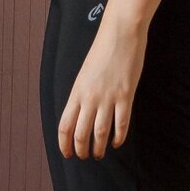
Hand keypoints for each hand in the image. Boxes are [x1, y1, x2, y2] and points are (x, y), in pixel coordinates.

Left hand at [59, 19, 147, 159]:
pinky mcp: (126, 95)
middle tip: (84, 157)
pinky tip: (116, 143)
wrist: (121, 34)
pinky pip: (121, 123)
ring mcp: (108, 98)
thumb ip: (81, 95)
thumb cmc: (102, 52)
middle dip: (81, 150)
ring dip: (98, 148)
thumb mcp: (84, 75)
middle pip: (80, 134)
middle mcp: (89, 98)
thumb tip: (79, 115)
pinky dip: (118, 137)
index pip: (64, 126)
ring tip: (99, 155)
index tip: (67, 154)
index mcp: (76, 93)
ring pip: (100, 132)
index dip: (64, 144)